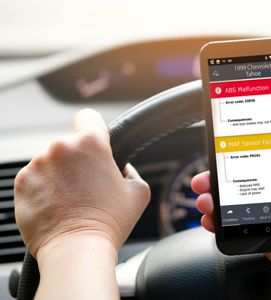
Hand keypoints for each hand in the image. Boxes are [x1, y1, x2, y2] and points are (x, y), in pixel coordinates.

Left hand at [14, 109, 150, 257]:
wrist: (77, 249)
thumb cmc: (109, 221)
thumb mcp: (138, 192)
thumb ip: (131, 171)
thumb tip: (121, 168)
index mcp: (91, 143)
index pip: (88, 116)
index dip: (93, 128)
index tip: (94, 142)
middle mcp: (61, 147)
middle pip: (70, 144)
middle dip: (78, 160)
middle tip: (88, 185)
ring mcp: (37, 164)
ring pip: (51, 161)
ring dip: (59, 174)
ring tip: (71, 199)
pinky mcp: (20, 182)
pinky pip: (34, 177)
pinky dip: (43, 187)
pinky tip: (56, 205)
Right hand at [192, 126, 270, 298]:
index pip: (268, 163)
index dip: (246, 156)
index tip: (227, 152)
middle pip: (247, 184)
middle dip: (222, 180)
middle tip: (206, 178)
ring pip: (240, 207)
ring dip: (218, 202)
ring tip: (205, 199)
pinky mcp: (270, 240)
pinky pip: (243, 231)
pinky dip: (224, 226)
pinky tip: (213, 221)